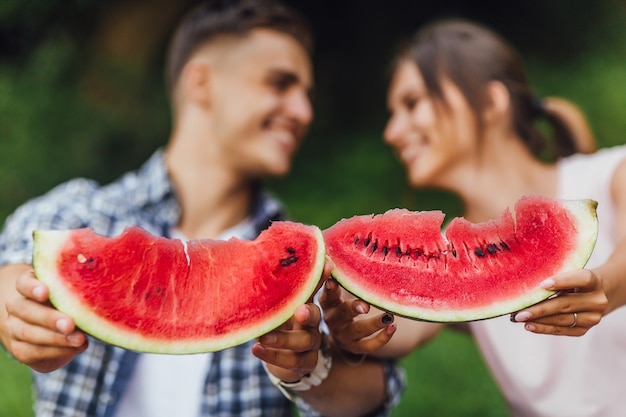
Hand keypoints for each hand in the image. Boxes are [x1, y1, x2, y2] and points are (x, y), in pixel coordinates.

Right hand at [2, 267, 87, 371]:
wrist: (50, 335)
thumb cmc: (66, 306)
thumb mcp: (71, 295)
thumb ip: (77, 293)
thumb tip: (103, 293)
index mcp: (28, 286)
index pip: (24, 283)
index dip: (33, 287)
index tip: (46, 292)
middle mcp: (17, 305)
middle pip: (26, 309)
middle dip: (49, 318)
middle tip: (70, 324)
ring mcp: (14, 328)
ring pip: (29, 333)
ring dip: (57, 338)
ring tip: (80, 339)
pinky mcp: (19, 349)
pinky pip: (35, 351)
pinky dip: (58, 350)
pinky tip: (76, 348)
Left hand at [250, 260, 332, 381]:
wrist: (280, 356)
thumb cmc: (278, 323)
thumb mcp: (278, 304)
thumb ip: (276, 285)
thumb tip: (264, 251)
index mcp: (306, 304)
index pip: (317, 289)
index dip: (322, 278)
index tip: (327, 265)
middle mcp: (313, 324)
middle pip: (316, 316)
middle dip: (308, 313)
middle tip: (298, 311)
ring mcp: (311, 345)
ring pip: (304, 342)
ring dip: (283, 339)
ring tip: (263, 337)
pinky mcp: (304, 363)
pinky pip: (292, 362)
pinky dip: (273, 356)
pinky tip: (256, 349)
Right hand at [320, 277, 395, 354]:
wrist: (339, 333)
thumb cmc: (340, 302)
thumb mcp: (336, 290)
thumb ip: (340, 274)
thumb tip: (338, 245)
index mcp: (327, 302)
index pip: (326, 293)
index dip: (328, 288)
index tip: (333, 280)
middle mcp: (332, 319)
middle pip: (341, 313)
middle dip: (352, 308)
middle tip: (365, 306)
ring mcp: (343, 335)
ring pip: (357, 330)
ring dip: (373, 324)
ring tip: (389, 317)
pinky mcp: (354, 347)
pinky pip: (368, 346)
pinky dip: (381, 338)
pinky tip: (393, 328)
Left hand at [510, 269, 607, 335]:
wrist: (596, 295)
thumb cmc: (574, 280)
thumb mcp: (570, 273)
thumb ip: (556, 276)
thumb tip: (528, 285)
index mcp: (594, 281)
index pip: (581, 280)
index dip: (562, 282)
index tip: (542, 284)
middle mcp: (597, 301)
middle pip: (566, 304)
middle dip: (540, 308)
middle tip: (519, 312)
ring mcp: (592, 318)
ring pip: (562, 320)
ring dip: (539, 320)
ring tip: (519, 318)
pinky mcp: (584, 329)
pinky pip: (562, 330)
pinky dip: (544, 328)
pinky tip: (530, 326)